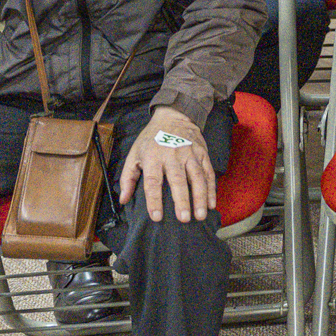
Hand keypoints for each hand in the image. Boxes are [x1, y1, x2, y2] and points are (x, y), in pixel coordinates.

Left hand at [119, 108, 215, 222]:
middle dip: (182, 200)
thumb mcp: (134, 153)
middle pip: (178, 180)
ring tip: (201, 215)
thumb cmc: (151, 139)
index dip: (154, 200)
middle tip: (184, 219)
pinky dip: (211, 189)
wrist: (173, 116)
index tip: (157, 217)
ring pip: (197, 177)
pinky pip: (208, 172)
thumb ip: (128, 177)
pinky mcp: (202, 153)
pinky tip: (212, 203)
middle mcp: (172, 155)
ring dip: (200, 197)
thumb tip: (124, 199)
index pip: (153, 181)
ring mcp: (189, 154)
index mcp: (153, 157)